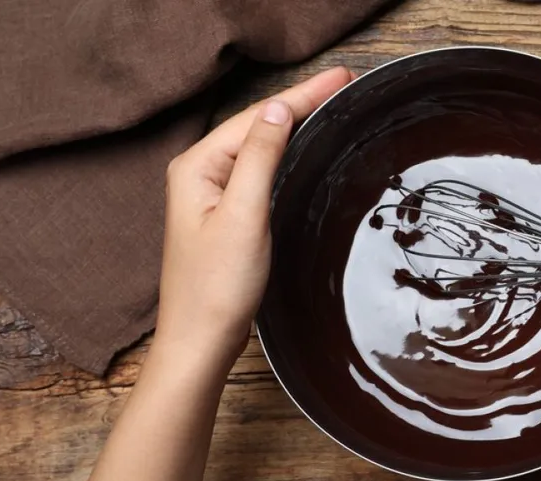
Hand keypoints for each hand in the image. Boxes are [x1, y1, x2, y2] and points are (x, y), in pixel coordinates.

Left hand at [156, 67, 352, 359]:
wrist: (201, 342)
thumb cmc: (215, 287)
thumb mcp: (242, 216)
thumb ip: (258, 159)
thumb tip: (276, 110)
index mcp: (197, 167)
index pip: (257, 117)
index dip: (302, 95)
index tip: (341, 78)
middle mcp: (200, 174)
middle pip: (257, 126)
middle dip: (301, 102)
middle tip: (343, 84)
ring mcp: (212, 195)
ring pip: (260, 147)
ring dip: (295, 124)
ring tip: (329, 104)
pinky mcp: (226, 216)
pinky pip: (259, 171)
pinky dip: (286, 154)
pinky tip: (303, 149)